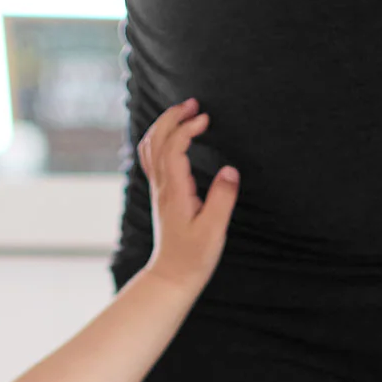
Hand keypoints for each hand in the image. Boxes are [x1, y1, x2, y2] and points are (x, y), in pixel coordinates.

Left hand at [139, 100, 239, 293]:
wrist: (172, 276)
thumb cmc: (193, 257)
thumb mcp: (213, 230)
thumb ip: (222, 199)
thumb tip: (230, 171)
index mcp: (175, 191)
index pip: (173, 148)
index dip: (187, 128)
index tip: (205, 119)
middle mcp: (162, 187)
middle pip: (156, 141)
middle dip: (172, 117)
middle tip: (194, 104)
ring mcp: (159, 190)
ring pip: (151, 148)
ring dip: (165, 125)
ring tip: (185, 112)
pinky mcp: (162, 195)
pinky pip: (153, 159)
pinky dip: (161, 140)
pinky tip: (175, 136)